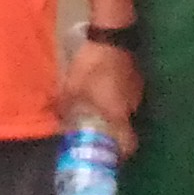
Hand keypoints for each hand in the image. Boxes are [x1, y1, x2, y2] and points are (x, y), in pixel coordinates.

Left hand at [64, 37, 140, 157]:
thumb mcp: (71, 89)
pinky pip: (127, 96)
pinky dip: (117, 99)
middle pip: (126, 128)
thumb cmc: (91, 67)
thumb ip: (64, 108)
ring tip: (99, 112)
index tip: (111, 158)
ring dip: (115, 114)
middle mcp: (132, 107)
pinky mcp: (136, 78)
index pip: (128, 144)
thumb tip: (57, 123)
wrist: (111, 36)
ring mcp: (136, 91)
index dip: (121, 154)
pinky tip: (104, 93)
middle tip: (98, 135)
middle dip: (113, 133)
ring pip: (126, 111)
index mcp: (118, 114)